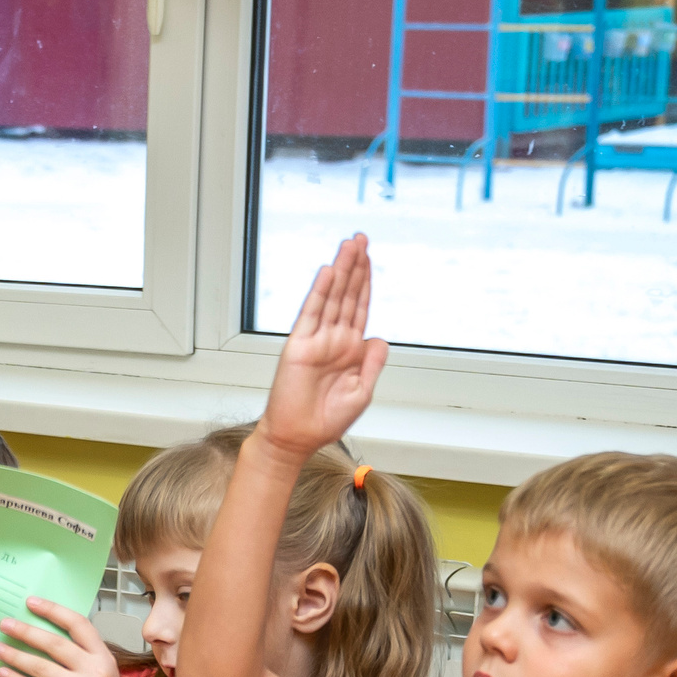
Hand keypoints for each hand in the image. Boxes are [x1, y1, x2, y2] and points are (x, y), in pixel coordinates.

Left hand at [0, 597, 139, 676]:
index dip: (54, 610)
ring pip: (41, 666)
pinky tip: (3, 673)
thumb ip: (84, 660)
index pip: (79, 625)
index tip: (31, 602)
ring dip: (15, 655)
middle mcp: (95, 671)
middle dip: (26, 630)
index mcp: (105, 659)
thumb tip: (46, 640)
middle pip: (54, 643)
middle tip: (4, 623)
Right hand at [262, 234, 388, 458]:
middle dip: (355, 266)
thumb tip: (379, 337)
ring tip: (349, 245)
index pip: (360, 307)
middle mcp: (334, 340)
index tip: (369, 257)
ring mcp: (316, 340)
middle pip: (347, 294)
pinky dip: (320, 292)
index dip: (366, 282)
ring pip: (332, 298)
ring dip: (341, 270)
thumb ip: (372, 363)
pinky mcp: (299, 345)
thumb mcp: (362, 392)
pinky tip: (328, 273)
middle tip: (361, 238)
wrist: (298, 438)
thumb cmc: (326, 421)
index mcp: (350, 350)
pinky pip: (311, 313)